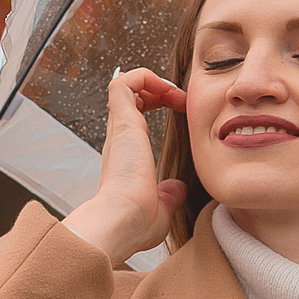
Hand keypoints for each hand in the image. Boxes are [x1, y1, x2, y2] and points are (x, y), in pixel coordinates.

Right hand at [62, 66, 188, 266]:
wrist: (121, 221)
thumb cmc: (136, 222)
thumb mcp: (162, 207)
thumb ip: (169, 195)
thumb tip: (177, 189)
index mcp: (126, 156)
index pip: (133, 117)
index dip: (155, 104)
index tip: (179, 111)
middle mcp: (119, 140)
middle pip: (128, 97)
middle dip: (155, 88)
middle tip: (178, 98)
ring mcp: (119, 130)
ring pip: (123, 85)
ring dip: (149, 79)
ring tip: (172, 91)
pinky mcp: (122, 122)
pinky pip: (123, 83)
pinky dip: (143, 76)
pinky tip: (165, 89)